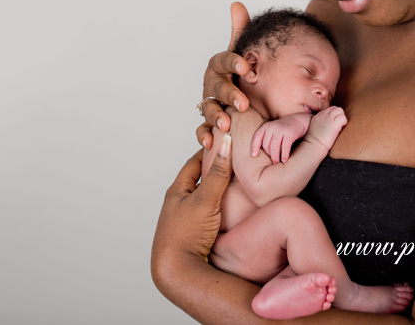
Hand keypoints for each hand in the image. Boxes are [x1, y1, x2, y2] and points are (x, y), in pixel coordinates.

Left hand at [151, 136, 232, 273]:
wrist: (178, 273)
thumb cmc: (186, 235)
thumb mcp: (205, 199)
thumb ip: (218, 173)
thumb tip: (227, 143)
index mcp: (177, 191)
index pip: (194, 163)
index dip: (209, 151)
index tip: (225, 143)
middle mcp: (179, 204)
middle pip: (199, 180)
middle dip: (215, 170)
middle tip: (235, 161)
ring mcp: (186, 220)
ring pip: (205, 199)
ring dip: (218, 191)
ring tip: (237, 184)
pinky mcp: (194, 235)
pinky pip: (209, 214)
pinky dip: (220, 207)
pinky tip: (232, 209)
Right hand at [197, 2, 250, 149]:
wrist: (239, 97)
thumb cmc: (240, 74)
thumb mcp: (243, 53)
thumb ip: (241, 32)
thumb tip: (236, 4)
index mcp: (220, 65)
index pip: (226, 60)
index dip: (234, 62)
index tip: (247, 66)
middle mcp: (212, 84)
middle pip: (217, 87)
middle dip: (229, 94)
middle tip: (243, 103)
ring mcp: (208, 103)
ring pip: (208, 109)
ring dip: (215, 116)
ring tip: (226, 124)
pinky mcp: (208, 122)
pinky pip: (202, 130)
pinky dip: (204, 136)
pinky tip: (210, 143)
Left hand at [251, 113, 312, 163]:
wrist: (298, 120)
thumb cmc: (283, 129)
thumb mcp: (272, 130)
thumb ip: (266, 138)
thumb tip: (258, 154)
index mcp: (266, 126)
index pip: (257, 137)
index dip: (254, 147)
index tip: (254, 156)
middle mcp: (272, 127)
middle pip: (266, 145)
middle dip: (269, 154)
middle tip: (272, 160)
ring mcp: (281, 130)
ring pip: (274, 147)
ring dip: (275, 157)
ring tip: (276, 162)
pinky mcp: (290, 134)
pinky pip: (285, 147)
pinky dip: (284, 155)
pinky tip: (284, 159)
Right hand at [306, 106, 347, 150]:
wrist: (314, 145)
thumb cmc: (315, 140)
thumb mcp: (315, 126)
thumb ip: (322, 121)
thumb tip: (330, 121)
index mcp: (319, 115)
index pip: (330, 109)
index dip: (334, 115)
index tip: (334, 122)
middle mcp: (323, 115)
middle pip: (335, 108)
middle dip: (339, 114)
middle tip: (338, 123)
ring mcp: (329, 119)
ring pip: (340, 110)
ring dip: (342, 117)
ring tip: (340, 125)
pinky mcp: (334, 124)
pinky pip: (343, 118)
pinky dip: (344, 122)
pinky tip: (341, 128)